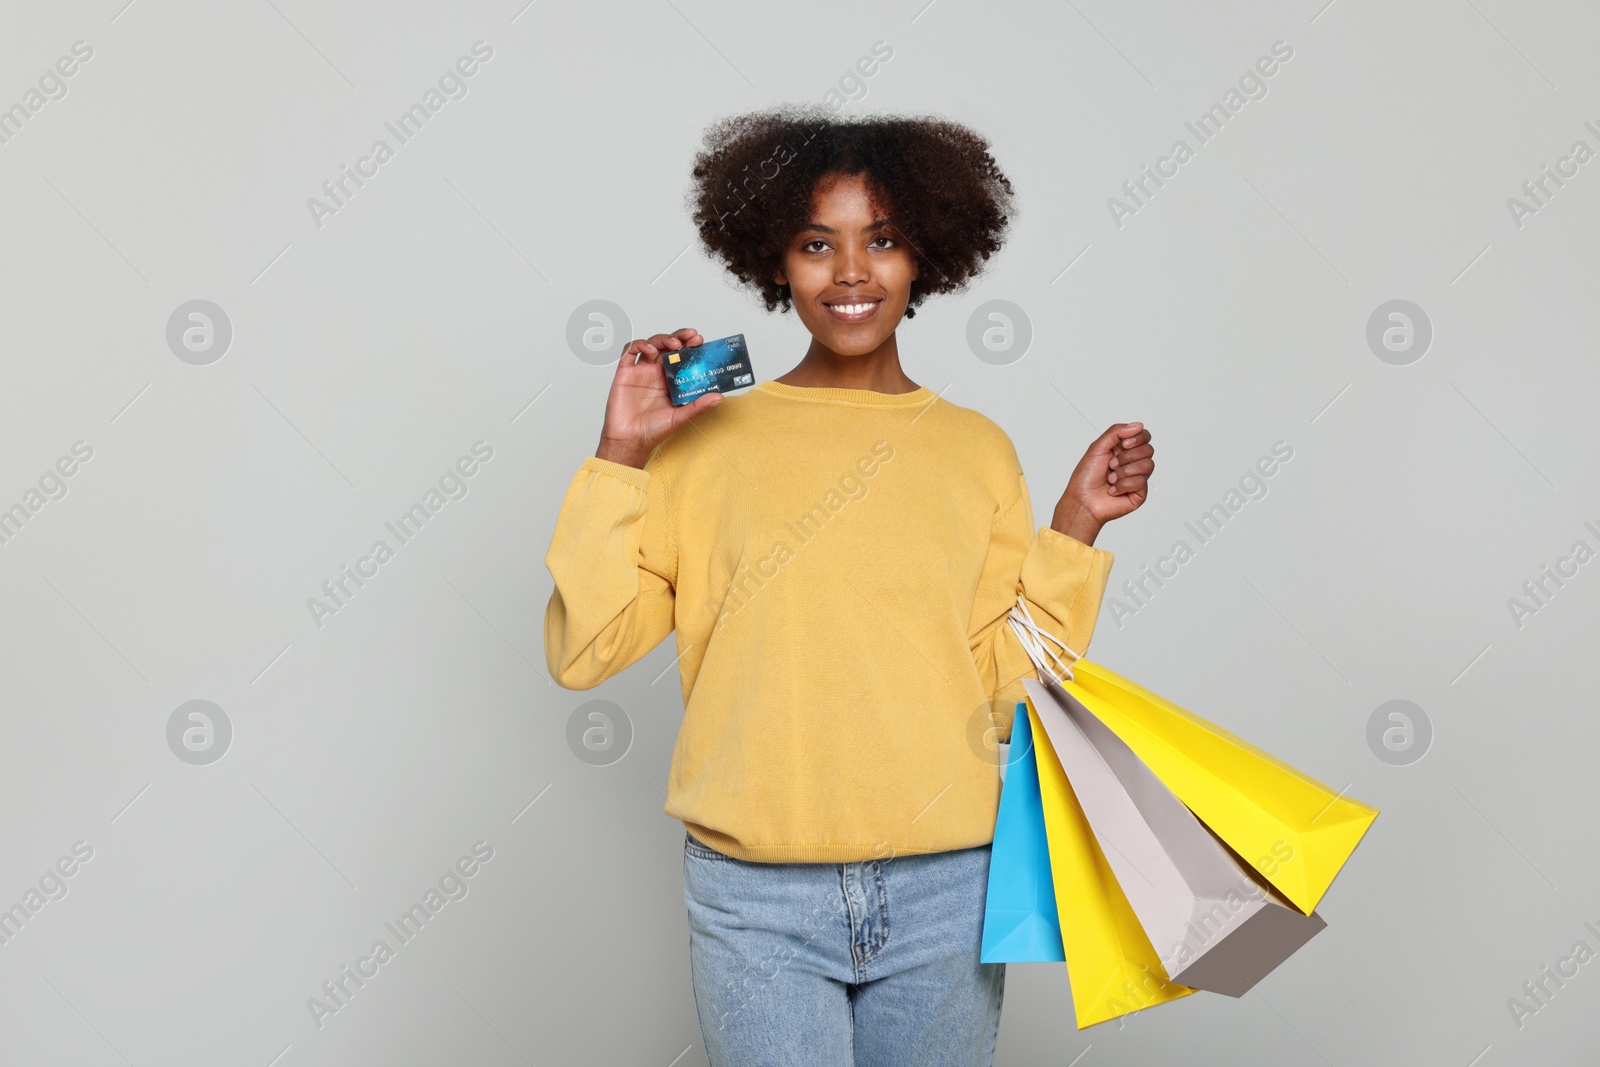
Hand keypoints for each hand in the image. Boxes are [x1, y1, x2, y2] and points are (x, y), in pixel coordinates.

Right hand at [594, 329, 723, 467]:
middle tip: (691, 336)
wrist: (630, 441)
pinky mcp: (625, 372)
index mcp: (671, 381)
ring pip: (652, 345)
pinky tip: (650, 350)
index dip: (691, 347)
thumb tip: (720, 397)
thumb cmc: (653, 431)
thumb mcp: (680, 417)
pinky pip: (629, 352)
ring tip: (674, 344)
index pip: (683, 358)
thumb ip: (698, 406)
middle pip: (668, 347)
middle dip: (680, 337)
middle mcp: (656, 373)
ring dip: (663, 339)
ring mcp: (641, 371)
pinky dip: (639, 345)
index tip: (700, 341)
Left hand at [1051, 423, 1152, 543]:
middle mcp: (1132, 463)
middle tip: (1111, 464)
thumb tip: (1138, 425)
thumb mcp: (1098, 447)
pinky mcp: (1139, 494)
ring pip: (1148, 465)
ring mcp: (1137, 478)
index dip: (1137, 438)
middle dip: (1127, 456)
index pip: (1144, 437)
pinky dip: (1123, 485)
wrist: (1082, 500)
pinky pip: (1141, 482)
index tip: (1123, 444)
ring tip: (1110, 478)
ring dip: (1124, 471)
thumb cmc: (1086, 477)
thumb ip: (1116, 432)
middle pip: (1149, 449)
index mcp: (1123, 450)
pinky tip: (1113, 490)